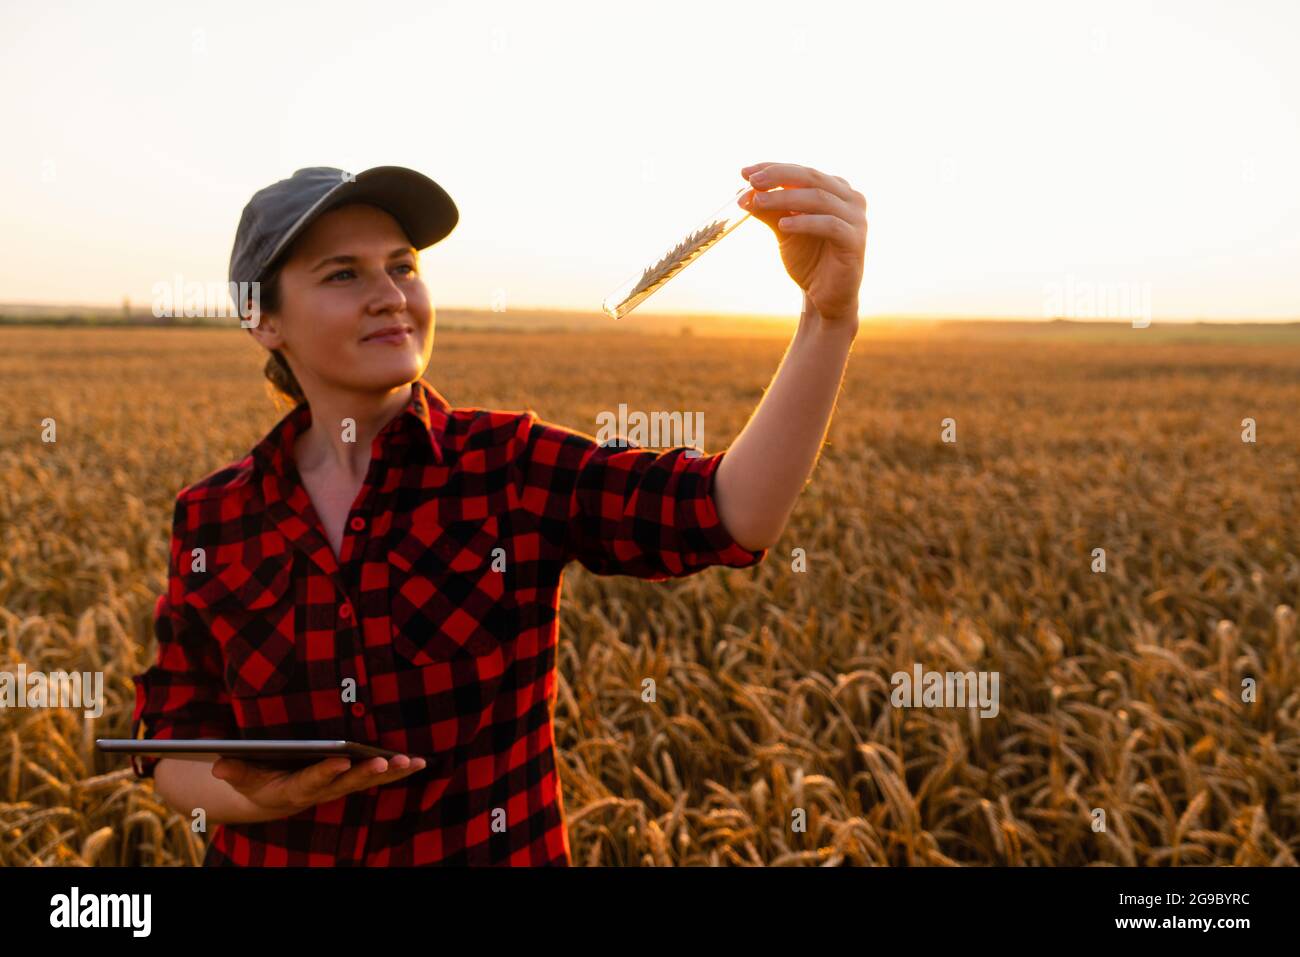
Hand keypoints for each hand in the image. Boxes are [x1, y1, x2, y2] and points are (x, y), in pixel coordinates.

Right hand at [211, 753, 426, 818]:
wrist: (274, 797)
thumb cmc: (257, 780)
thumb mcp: (241, 776)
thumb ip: (235, 769)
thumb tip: (217, 762)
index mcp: (293, 790)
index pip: (310, 781)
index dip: (324, 772)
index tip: (339, 759)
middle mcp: (322, 792)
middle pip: (347, 783)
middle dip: (365, 772)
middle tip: (382, 760)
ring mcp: (340, 788)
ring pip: (368, 781)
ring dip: (390, 772)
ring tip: (410, 762)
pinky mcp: (353, 781)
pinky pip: (379, 777)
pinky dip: (398, 770)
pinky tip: (420, 762)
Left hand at [738, 162, 866, 322]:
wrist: (825, 297)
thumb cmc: (808, 259)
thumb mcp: (784, 229)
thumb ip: (769, 210)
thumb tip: (743, 193)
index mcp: (835, 189)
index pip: (801, 171)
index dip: (773, 168)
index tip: (744, 172)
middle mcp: (850, 198)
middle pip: (811, 178)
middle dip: (778, 177)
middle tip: (752, 182)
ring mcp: (856, 219)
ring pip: (819, 199)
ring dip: (785, 199)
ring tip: (758, 202)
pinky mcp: (855, 241)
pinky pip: (829, 225)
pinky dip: (804, 222)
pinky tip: (783, 226)